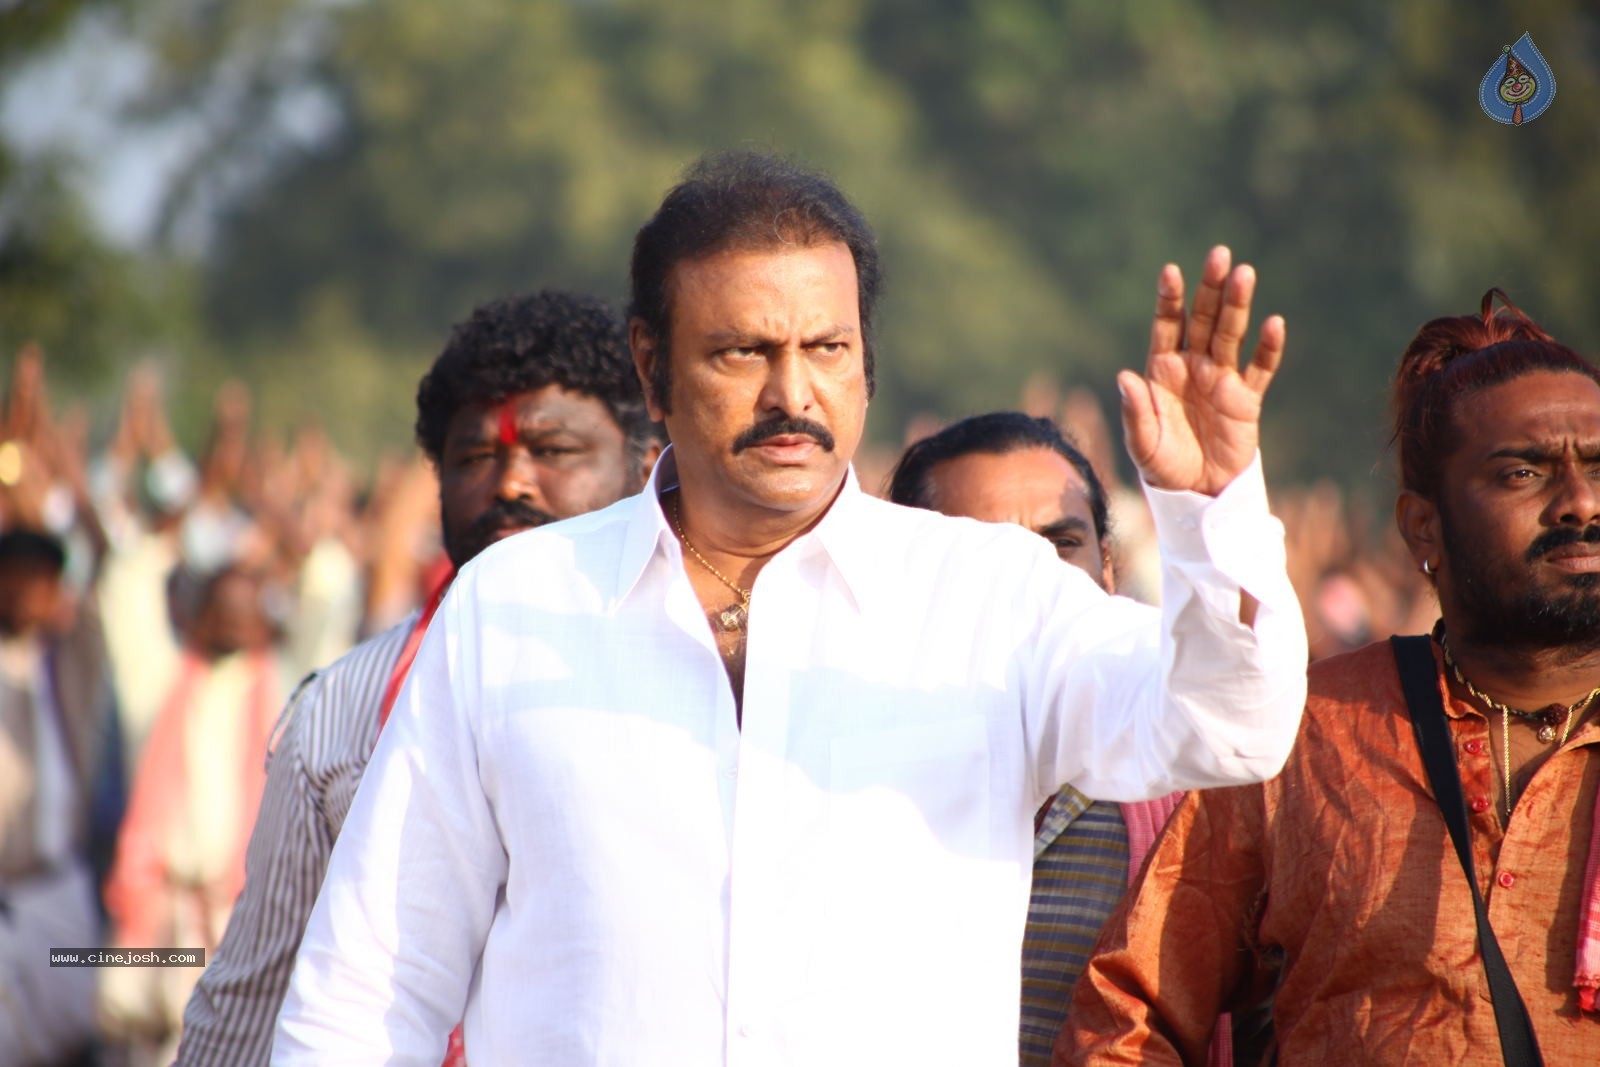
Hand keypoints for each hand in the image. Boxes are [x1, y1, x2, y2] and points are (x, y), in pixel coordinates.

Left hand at [1119, 246, 1283, 495]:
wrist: (1196, 492)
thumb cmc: (1163, 465)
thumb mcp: (1142, 444)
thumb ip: (1135, 412)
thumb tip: (1125, 376)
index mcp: (1162, 370)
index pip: (1167, 325)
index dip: (1170, 299)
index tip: (1170, 270)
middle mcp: (1193, 366)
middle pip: (1204, 319)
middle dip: (1210, 288)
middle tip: (1219, 254)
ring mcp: (1221, 379)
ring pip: (1232, 335)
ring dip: (1239, 305)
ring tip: (1245, 273)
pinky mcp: (1246, 399)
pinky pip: (1259, 369)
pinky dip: (1268, 349)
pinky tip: (1275, 324)